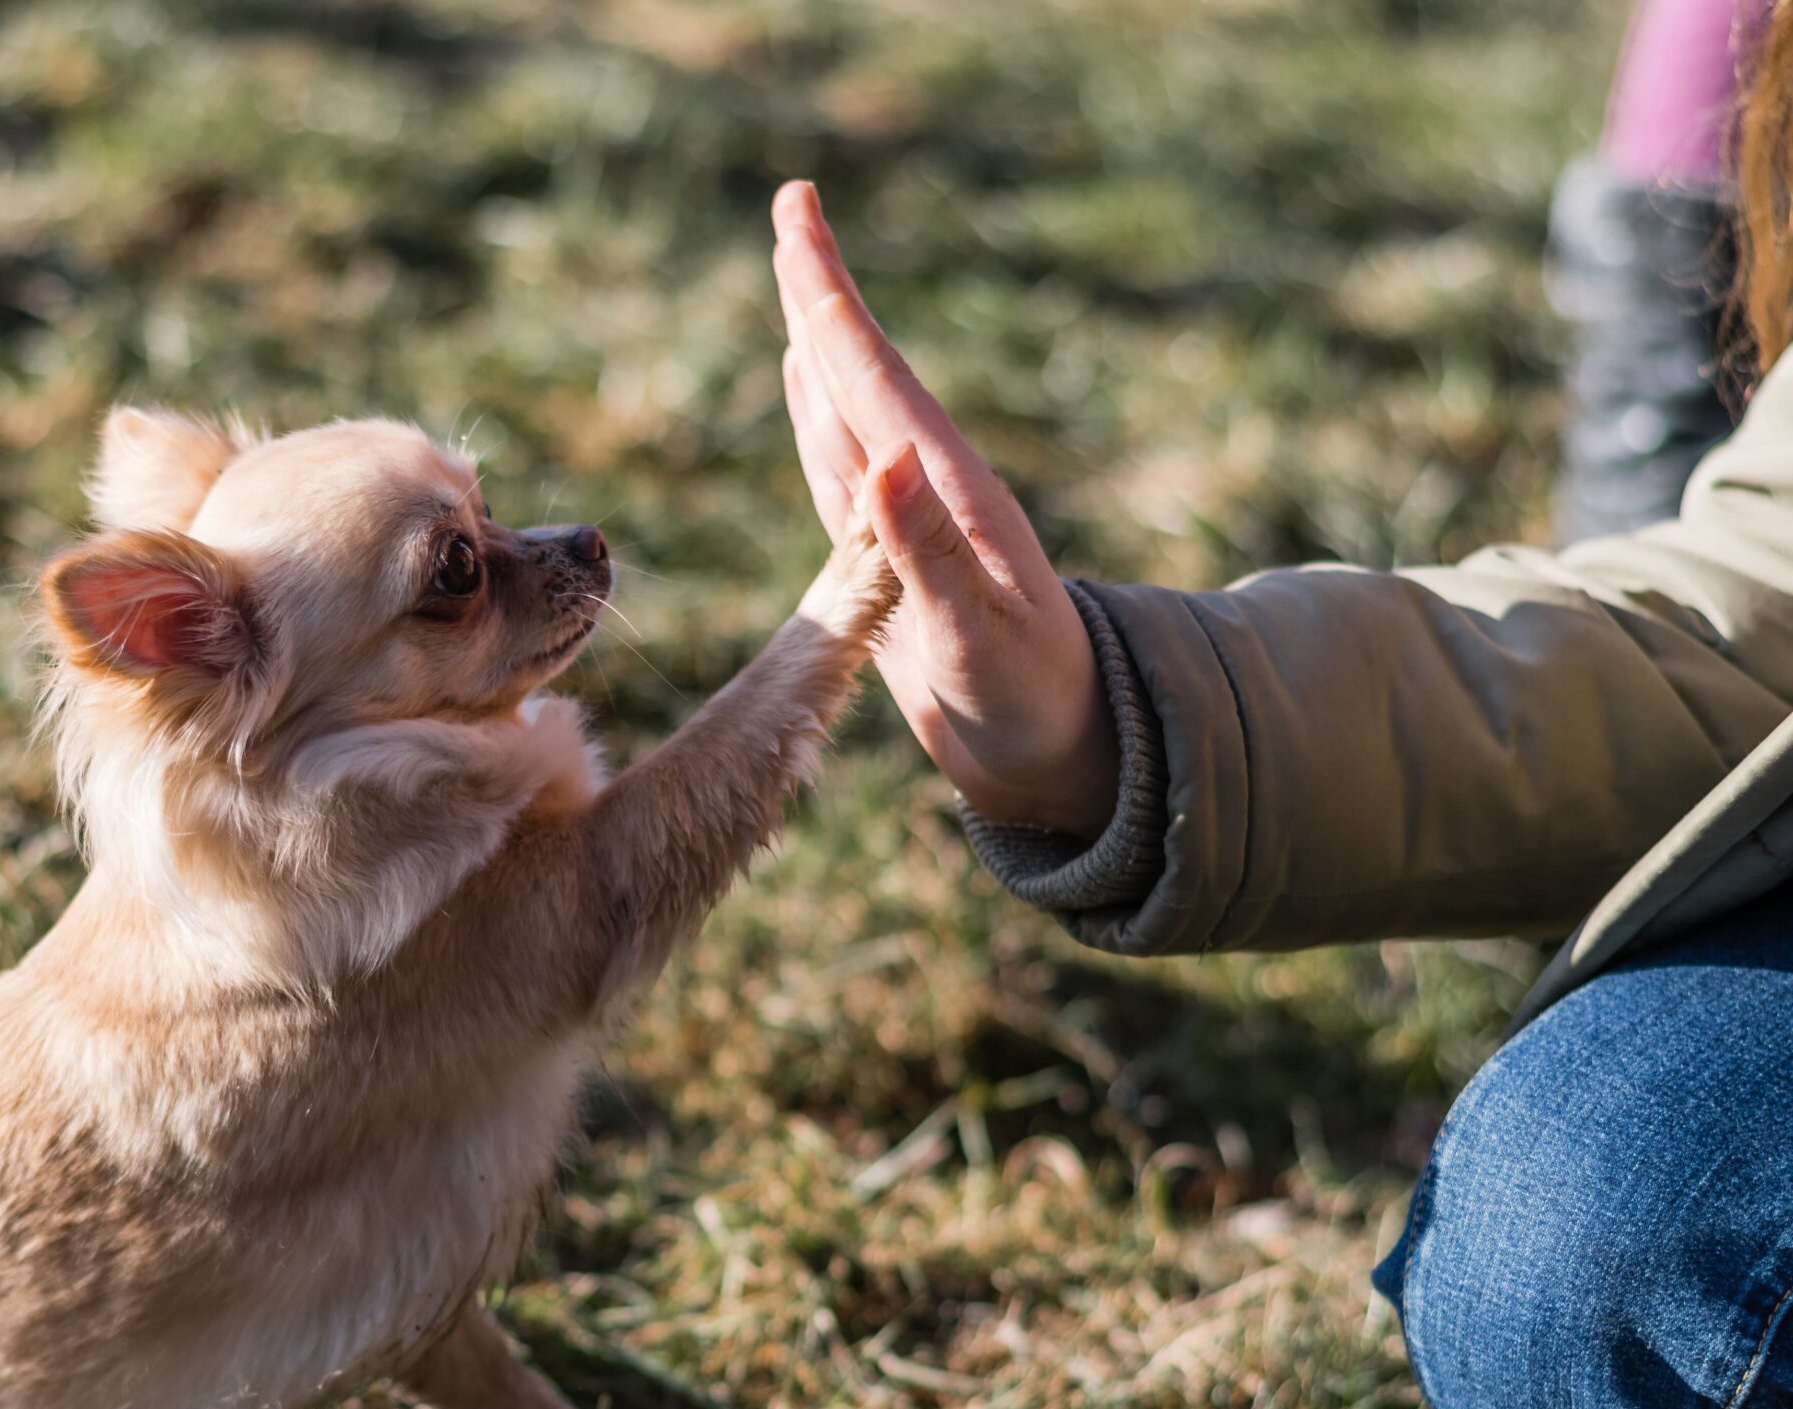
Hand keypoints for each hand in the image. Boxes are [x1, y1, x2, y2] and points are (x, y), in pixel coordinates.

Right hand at [771, 182, 1118, 838]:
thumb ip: (928, 553)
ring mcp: (908, 523)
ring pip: (845, 412)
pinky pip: (840, 470)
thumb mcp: (980, 639)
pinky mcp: (890, 561)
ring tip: (795, 281)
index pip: (873, 375)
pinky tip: (808, 389)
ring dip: (816, 346)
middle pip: (858, 372)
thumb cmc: (1035, 707)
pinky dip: (817, 419)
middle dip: (821, 290)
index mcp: (949, 492)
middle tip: (792, 204)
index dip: (828, 295)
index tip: (797, 213)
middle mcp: (928, 491)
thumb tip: (882, 459)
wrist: (1062, 758)